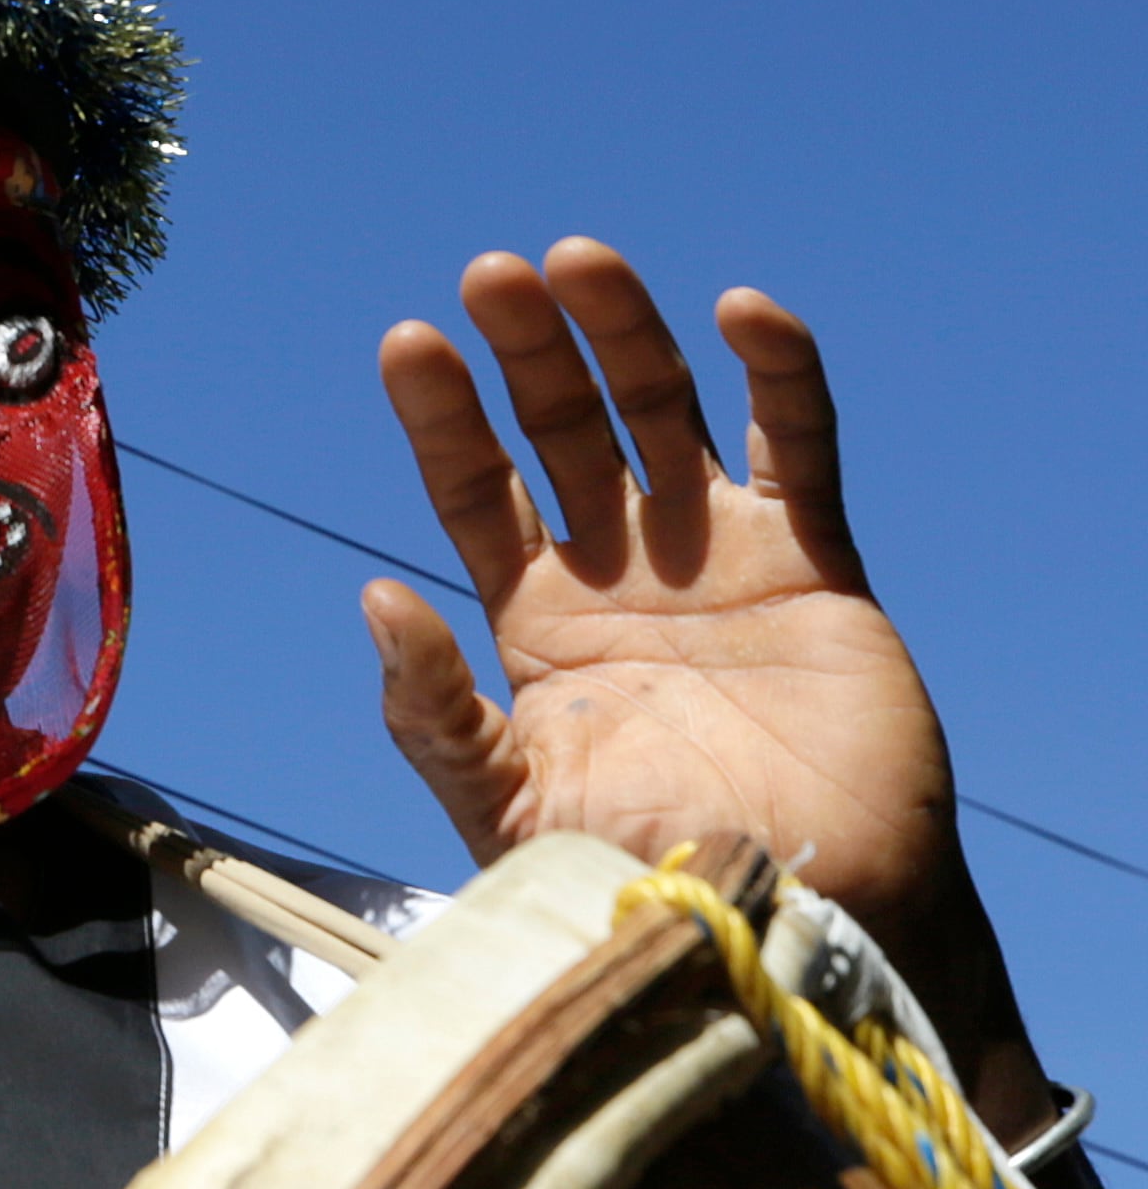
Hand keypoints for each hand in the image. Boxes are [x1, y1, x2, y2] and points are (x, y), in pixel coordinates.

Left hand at [366, 240, 972, 967]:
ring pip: (664, 409)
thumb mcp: (509, 812)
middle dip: (527, 350)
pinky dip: (779, 373)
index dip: (444, 416)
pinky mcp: (814, 565)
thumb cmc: (645, 888)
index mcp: (537, 621)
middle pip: (562, 426)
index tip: (408, 342)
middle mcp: (621, 572)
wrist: (799, 928)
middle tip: (491, 275)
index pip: (476, 488)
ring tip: (579, 259)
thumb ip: (437, 716)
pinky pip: (797, 446)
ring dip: (625, 331)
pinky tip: (740, 312)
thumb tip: (374, 595)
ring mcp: (718, 558)